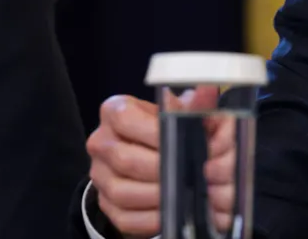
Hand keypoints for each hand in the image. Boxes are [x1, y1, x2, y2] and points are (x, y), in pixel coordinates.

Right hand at [86, 87, 236, 236]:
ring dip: (157, 195)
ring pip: (122, 191)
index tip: (181, 139)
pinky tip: (171, 212)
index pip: (125, 118)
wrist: (151, 154)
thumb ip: (194, 104)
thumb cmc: (168, 129)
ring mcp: (99, 175)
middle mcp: (101, 142)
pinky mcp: (105, 204)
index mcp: (115, 112)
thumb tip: (207, 90)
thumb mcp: (182, 111)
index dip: (154, 132)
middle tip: (189, 172)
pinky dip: (150, 218)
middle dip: (162, 168)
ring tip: (183, 193)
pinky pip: (124, 216)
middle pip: (125, 159)